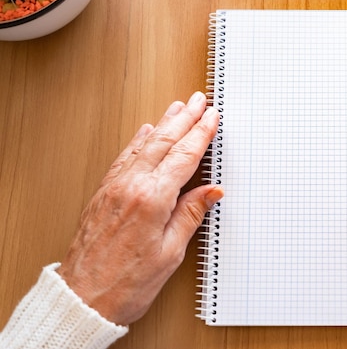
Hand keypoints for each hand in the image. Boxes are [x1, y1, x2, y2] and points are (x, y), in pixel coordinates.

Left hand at [57, 92, 223, 324]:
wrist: (83, 298)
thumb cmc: (126, 283)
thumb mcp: (170, 252)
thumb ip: (190, 215)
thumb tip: (211, 191)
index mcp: (152, 200)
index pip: (184, 157)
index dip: (201, 134)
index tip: (212, 118)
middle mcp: (131, 186)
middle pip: (164, 142)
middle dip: (185, 118)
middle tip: (199, 100)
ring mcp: (114, 187)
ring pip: (144, 145)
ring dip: (163, 123)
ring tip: (178, 108)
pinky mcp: (104, 193)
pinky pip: (125, 158)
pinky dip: (138, 141)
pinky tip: (145, 132)